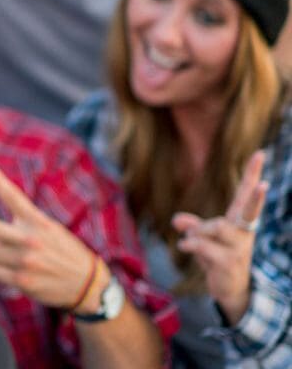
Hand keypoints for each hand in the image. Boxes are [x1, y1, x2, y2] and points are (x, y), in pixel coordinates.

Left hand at [0, 159, 101, 308]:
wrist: (88, 285)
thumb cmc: (65, 253)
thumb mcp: (51, 230)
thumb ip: (24, 226)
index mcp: (38, 222)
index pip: (14, 197)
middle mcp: (30, 239)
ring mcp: (25, 260)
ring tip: (23, 261)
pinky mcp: (23, 280)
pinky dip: (1, 273)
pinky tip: (22, 275)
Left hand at [173, 151, 266, 323]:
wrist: (232, 289)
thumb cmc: (218, 257)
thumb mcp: (204, 239)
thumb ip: (192, 227)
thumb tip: (178, 220)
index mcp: (239, 222)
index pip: (247, 194)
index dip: (253, 174)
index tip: (260, 153)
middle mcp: (243, 232)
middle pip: (249, 211)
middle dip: (256, 198)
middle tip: (264, 185)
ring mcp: (238, 248)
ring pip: (215, 228)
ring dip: (197, 233)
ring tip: (190, 241)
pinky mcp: (228, 262)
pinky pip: (202, 245)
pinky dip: (189, 244)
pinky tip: (185, 247)